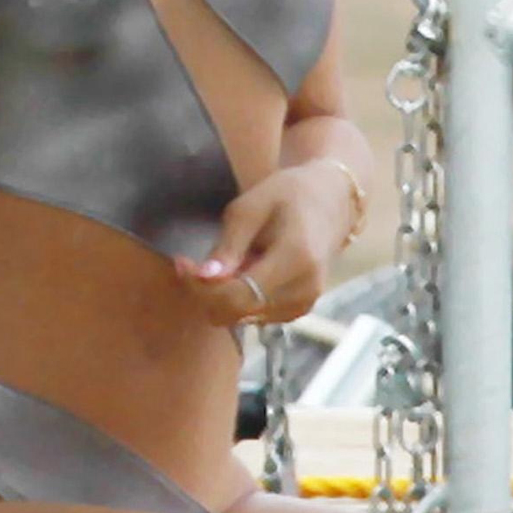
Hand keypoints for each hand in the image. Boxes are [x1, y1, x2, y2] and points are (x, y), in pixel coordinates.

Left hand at [173, 159, 355, 329]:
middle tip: (191, 263)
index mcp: (296, 259)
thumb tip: (204, 276)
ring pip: (242, 318)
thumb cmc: (287, 194)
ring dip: (222, 295)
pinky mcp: (299, 309)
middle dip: (206, 292)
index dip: (201, 286)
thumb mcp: (251, 207)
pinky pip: (255, 314)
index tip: (182, 262)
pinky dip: (238, 298)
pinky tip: (241, 271)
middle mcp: (304, 290)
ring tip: (223, 261)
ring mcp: (304, 304)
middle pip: (236, 312)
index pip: (237, 295)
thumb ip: (228, 245)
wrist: (329, 201)